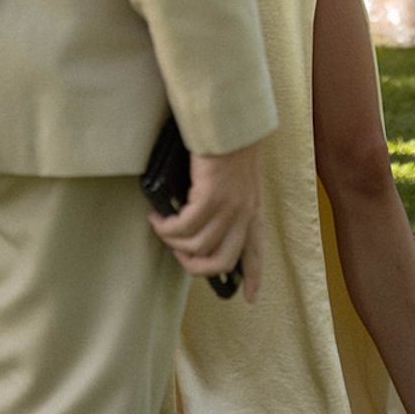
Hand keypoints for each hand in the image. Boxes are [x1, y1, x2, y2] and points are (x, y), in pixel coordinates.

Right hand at [148, 140, 264, 302]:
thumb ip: (231, 194)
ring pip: (198, 247)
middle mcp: (245, 211)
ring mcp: (229, 206)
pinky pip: (184, 227)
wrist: (230, 116)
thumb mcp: (240, 172)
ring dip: (174, 243)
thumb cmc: (231, 138)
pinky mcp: (211, 197)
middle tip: (178, 255)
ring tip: (161, 229)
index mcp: (254, 206)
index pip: (257, 249)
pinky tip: (157, 217)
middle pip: (221, 261)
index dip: (253, 276)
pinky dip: (167, 228)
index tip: (249, 298)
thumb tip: (207, 213)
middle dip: (196, 268)